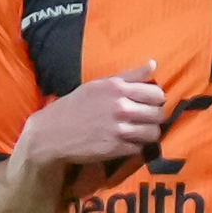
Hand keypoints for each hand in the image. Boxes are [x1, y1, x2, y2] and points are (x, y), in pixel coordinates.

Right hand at [20, 62, 164, 166]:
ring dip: (148, 134)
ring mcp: (118, 129)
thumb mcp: (99, 84)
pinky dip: (135, 147)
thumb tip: (153, 64)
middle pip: (158, 114)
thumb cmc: (76, 106)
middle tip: (144, 120)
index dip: (156, 100)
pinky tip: (125, 142)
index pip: (157, 94)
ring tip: (137, 132)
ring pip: (153, 133)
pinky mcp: (115, 148)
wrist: (52, 133)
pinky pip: (139, 148)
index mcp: (117, 88)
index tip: (149, 104)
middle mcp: (120, 107)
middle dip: (154, 118)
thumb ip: (129, 75)